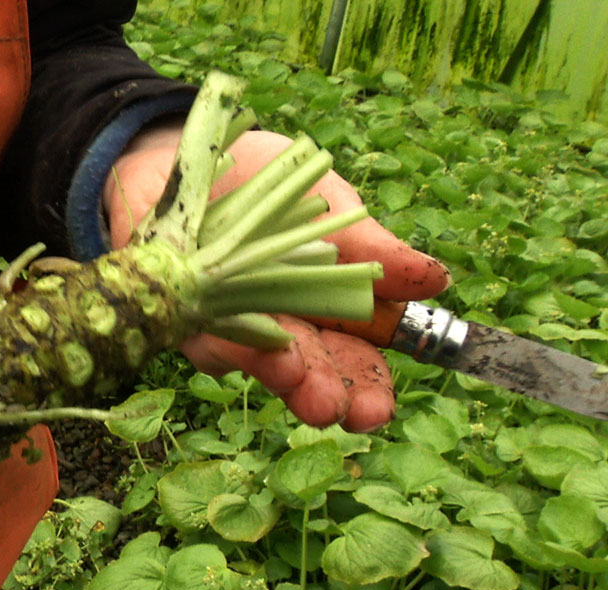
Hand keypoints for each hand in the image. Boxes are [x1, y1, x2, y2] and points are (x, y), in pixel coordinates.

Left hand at [104, 125, 450, 431]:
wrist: (196, 155)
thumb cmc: (268, 185)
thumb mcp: (330, 205)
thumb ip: (372, 248)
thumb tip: (436, 281)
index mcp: (320, 311)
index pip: (348, 363)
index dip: (364, 390)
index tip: (377, 408)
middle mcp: (272, 327)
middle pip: (300, 376)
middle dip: (318, 394)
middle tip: (334, 407)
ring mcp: (222, 323)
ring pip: (248, 361)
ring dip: (269, 368)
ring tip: (292, 372)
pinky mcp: (178, 310)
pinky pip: (198, 329)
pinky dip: (220, 333)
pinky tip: (236, 335)